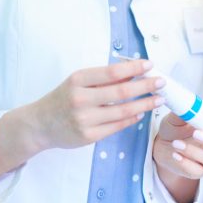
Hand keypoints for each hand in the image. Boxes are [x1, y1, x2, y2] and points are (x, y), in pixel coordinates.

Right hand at [33, 60, 164, 149]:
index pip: (111, 72)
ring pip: (122, 111)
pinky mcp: (88, 137)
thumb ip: (103, 78)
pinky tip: (141, 112)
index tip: (150, 64)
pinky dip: (131, 118)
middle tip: (161, 82)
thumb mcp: (78, 81)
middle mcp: (80, 99)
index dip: (134, 68)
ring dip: (144, 104)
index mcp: (77, 80)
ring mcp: (84, 120)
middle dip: (145, 86)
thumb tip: (133, 72)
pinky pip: (116, 126)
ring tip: (158, 99)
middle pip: (121, 92)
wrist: (40, 125)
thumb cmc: (63, 98)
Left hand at [153, 113, 202, 179]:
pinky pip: (197, 171)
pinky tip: (175, 155)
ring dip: (193, 151)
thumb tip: (187, 107)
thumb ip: (183, 112)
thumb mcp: (175, 118)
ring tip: (176, 143)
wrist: (161, 146)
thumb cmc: (174, 129)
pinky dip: (185, 163)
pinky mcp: (197, 171)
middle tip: (196, 134)